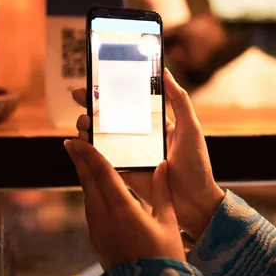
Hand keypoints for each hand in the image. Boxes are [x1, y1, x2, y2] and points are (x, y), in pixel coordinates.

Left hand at [64, 138, 184, 269]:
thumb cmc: (163, 257)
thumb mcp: (167, 222)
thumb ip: (162, 192)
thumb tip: (162, 166)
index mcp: (122, 210)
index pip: (102, 174)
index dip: (90, 154)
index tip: (78, 141)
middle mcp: (104, 219)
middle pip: (87, 183)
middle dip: (79, 161)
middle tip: (72, 143)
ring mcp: (97, 231)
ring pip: (87, 197)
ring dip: (84, 178)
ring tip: (83, 163)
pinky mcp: (97, 241)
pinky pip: (90, 211)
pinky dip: (90, 195)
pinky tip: (95, 192)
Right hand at [71, 68, 224, 239]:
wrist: (194, 202)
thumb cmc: (196, 164)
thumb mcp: (190, 127)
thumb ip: (179, 100)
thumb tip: (166, 72)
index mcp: (153, 124)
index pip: (128, 103)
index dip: (112, 93)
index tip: (95, 81)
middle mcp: (138, 137)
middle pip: (109, 118)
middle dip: (91, 106)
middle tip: (79, 96)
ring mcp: (129, 155)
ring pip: (101, 137)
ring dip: (87, 127)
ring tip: (82, 122)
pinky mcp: (124, 172)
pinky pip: (102, 160)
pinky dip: (88, 151)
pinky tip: (80, 143)